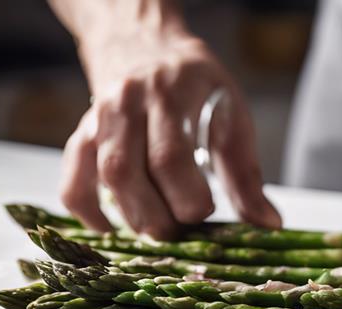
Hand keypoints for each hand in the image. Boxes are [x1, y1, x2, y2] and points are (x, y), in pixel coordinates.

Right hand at [61, 26, 280, 238]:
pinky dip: (87, 210)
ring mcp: (101, 119)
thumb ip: (245, 172)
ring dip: (133, 216)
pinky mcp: (83, 135)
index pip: (170, 156)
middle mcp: (130, 102)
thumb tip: (268, 224)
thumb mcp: (232, 114)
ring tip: (161, 230)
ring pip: (104, 177)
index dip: (188, 198)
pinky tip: (111, 229)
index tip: (208, 213)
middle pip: (130, 171)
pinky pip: (73, 178)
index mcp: (174, 93)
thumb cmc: (198, 88)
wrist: (145, 45)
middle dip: (160, 215)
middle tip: (184, 230)